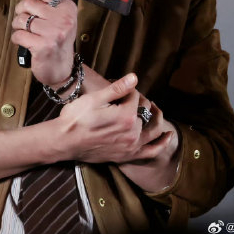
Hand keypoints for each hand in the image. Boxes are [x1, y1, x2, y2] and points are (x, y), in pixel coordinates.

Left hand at [11, 0, 76, 86]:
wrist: (62, 69)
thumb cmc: (58, 42)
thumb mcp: (62, 19)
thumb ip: (49, 5)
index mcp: (68, 8)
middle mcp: (63, 19)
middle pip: (28, 4)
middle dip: (20, 11)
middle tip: (23, 19)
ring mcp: (53, 33)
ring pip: (21, 19)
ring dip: (17, 26)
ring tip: (23, 31)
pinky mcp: (42, 46)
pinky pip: (18, 35)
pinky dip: (16, 38)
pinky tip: (23, 41)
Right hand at [56, 74, 178, 169]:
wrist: (65, 141)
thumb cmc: (76, 117)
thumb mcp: (95, 98)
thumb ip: (117, 89)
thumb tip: (135, 77)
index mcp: (126, 116)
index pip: (135, 96)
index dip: (127, 89)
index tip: (116, 86)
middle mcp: (132, 133)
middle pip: (145, 111)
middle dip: (139, 100)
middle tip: (129, 95)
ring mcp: (131, 146)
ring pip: (153, 130)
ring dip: (157, 118)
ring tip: (156, 109)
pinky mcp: (127, 156)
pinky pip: (151, 152)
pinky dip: (162, 144)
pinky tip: (168, 136)